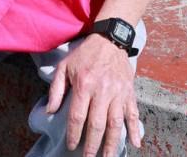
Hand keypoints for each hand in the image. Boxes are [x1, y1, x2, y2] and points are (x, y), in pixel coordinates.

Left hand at [46, 34, 140, 156]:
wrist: (110, 39)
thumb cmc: (85, 54)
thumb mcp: (65, 66)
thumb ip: (56, 89)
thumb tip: (51, 111)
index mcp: (84, 85)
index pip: (78, 116)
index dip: (74, 134)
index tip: (72, 146)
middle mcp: (103, 90)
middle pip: (97, 124)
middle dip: (92, 145)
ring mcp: (118, 92)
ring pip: (116, 123)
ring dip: (112, 143)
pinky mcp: (129, 92)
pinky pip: (133, 113)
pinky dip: (135, 129)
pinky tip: (135, 143)